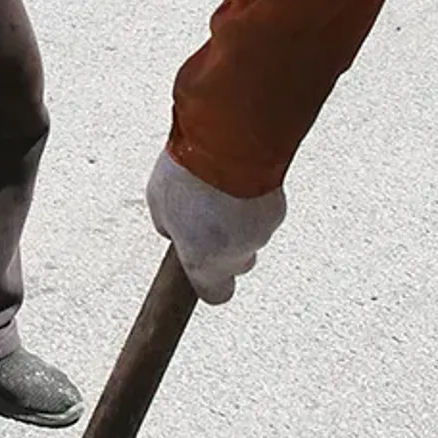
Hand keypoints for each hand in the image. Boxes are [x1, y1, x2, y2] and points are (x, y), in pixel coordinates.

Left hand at [146, 148, 284, 304]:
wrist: (229, 142)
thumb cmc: (192, 174)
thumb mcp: (158, 203)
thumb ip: (168, 226)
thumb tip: (172, 229)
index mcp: (206, 261)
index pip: (217, 295)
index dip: (210, 283)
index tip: (201, 272)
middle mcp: (239, 253)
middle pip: (238, 261)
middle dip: (225, 244)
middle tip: (207, 218)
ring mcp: (262, 231)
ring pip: (252, 233)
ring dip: (238, 216)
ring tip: (219, 186)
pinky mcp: (278, 207)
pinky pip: (263, 209)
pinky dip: (253, 197)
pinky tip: (237, 176)